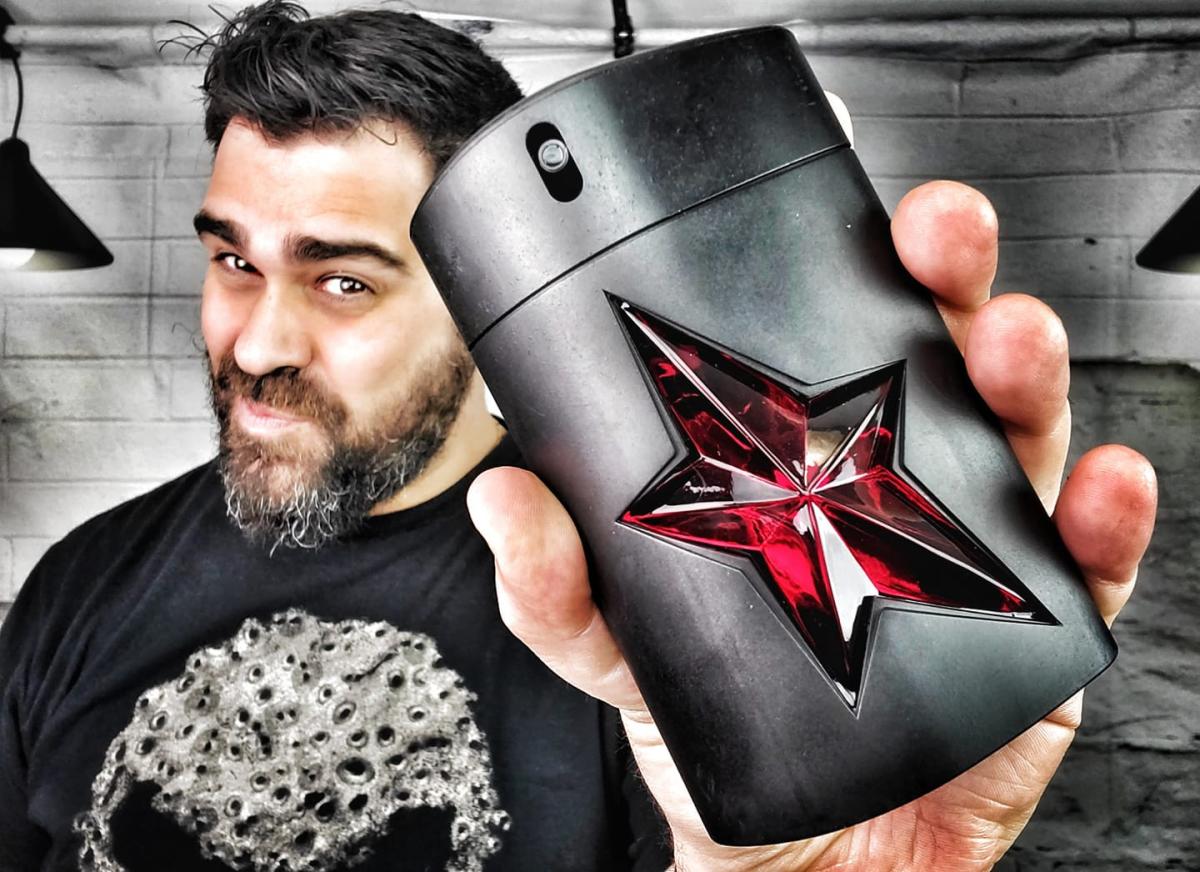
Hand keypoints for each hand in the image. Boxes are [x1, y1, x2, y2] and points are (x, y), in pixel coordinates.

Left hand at [465, 180, 1157, 871]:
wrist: (806, 861)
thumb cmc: (720, 748)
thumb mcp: (622, 655)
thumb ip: (559, 587)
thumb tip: (502, 497)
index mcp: (802, 473)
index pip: (827, 352)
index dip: (841, 274)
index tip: (838, 217)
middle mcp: (891, 491)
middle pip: (932, 365)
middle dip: (943, 284)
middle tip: (934, 234)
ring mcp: (968, 552)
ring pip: (1014, 439)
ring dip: (1023, 375)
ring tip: (1011, 340)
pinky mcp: (1032, 630)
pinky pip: (1084, 566)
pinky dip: (1104, 520)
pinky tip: (1100, 483)